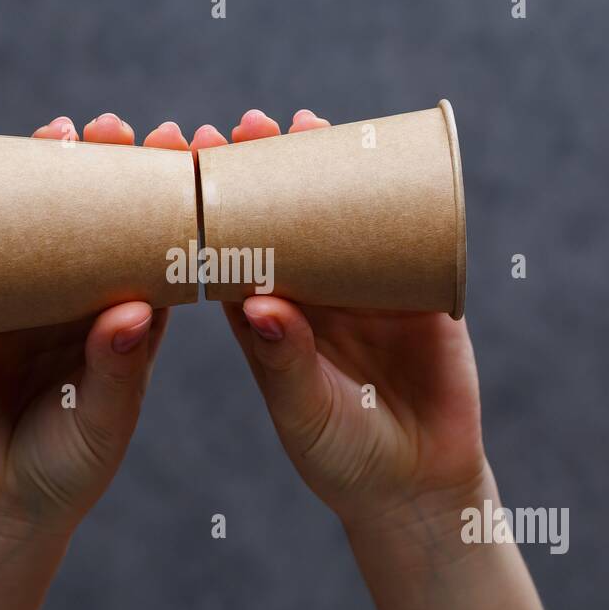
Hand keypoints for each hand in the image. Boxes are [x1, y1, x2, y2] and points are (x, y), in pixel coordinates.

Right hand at [0, 113, 187, 557]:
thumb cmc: (68, 467)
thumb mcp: (105, 420)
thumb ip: (118, 370)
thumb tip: (134, 308)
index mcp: (129, 317)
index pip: (156, 245)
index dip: (170, 199)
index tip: (187, 151)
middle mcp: (81, 297)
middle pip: (98, 219)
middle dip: (108, 168)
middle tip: (118, 127)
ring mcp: (25, 296)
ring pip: (39, 221)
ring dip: (47, 171)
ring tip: (59, 131)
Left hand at [209, 109, 489, 530]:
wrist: (423, 486)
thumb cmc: (343, 459)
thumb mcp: (305, 415)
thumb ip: (284, 362)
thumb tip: (256, 301)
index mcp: (264, 319)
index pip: (227, 253)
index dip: (207, 210)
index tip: (186, 165)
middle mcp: (308, 293)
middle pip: (279, 218)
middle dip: (263, 169)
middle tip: (246, 125)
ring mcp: (362, 286)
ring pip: (336, 215)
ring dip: (321, 167)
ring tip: (304, 123)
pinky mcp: (415, 289)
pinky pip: (404, 232)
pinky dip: (394, 194)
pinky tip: (381, 158)